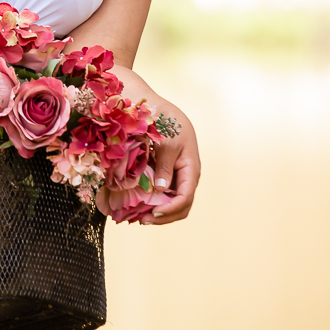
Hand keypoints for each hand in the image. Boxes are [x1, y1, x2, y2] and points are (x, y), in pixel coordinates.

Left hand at [146, 110, 199, 224]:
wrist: (162, 108)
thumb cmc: (168, 123)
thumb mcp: (167, 144)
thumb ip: (165, 167)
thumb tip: (160, 190)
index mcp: (191, 169)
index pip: (185, 197)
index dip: (170, 209)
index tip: (152, 213)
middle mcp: (186, 176)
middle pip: (182, 206)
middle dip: (164, 217)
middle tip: (142, 221)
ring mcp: (178, 176)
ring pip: (172, 202)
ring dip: (157, 212)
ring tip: (138, 217)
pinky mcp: (167, 174)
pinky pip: (163, 194)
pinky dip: (152, 202)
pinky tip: (138, 204)